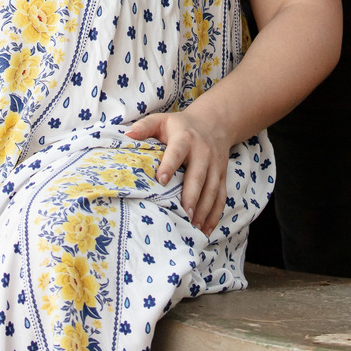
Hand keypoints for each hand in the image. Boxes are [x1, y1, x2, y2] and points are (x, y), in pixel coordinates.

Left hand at [126, 106, 233, 238]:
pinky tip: (206, 229)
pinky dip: (215, 214)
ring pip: (212, 190)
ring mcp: (215, 166)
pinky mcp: (222, 176)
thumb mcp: (162, 120)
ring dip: (203, 210)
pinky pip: (221, 197)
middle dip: (191, 196)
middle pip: (198, 176)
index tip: (161, 181)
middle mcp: (203, 152)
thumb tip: (127, 135)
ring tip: (193, 226)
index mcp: (185, 138)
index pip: (177, 152)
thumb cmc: (180, 126)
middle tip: (184, 214)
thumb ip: (145, 127)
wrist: (214, 122)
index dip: (169, 165)